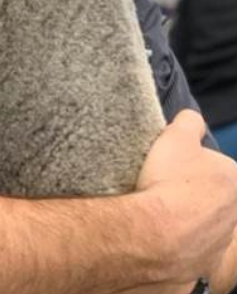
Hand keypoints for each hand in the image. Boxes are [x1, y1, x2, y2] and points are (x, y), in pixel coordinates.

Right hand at [136, 109, 236, 282]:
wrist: (155, 232)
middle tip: (167, 186)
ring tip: (161, 211)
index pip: (218, 165)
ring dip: (190, 218)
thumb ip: (189, 121)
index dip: (194, 163)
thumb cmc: (168, 181)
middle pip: (214, 196)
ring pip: (207, 224)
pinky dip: (182, 242)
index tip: (175, 165)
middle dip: (195, 192)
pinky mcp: (206, 264)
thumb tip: (192, 119)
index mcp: (233, 179)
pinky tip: (163, 234)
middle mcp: (235, 212)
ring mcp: (222, 241)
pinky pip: (194, 249)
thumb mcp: (176, 135)